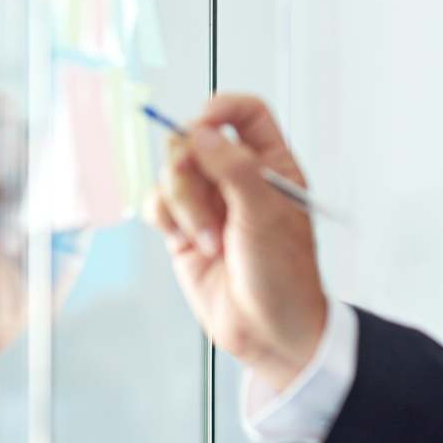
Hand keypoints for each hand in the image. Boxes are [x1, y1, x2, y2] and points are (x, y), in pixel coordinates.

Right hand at [142, 94, 326, 390]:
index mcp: (272, 166)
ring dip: (185, 206)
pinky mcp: (184, 228)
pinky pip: (158, 202)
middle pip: (195, 139)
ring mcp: (209, 202)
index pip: (245, 113)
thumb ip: (234, 169)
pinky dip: (166, 218)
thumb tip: (203, 133)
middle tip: (203, 197)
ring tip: (210, 242)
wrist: (268, 333)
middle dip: (191, 167)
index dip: (221, 109)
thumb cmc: (284, 277)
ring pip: (173, 172)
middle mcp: (238, 178)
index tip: (203, 125)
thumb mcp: (265, 216)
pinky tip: (187, 243)